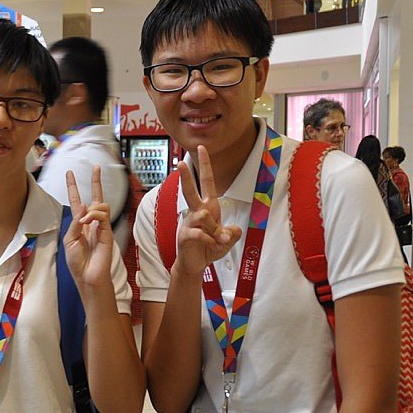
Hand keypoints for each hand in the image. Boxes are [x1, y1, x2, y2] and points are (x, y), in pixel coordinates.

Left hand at [62, 166, 114, 288]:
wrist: (88, 277)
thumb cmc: (77, 262)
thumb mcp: (69, 240)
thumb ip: (75, 222)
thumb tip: (84, 205)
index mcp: (80, 224)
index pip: (78, 201)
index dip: (73, 187)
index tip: (70, 174)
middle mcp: (92, 223)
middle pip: (96, 197)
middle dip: (96, 181)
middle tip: (96, 167)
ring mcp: (101, 227)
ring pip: (101, 205)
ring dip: (91, 209)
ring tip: (83, 220)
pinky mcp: (108, 232)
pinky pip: (103, 215)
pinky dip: (94, 215)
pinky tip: (87, 221)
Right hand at [175, 146, 240, 276]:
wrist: (195, 264)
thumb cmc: (210, 248)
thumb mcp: (228, 241)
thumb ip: (232, 234)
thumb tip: (230, 231)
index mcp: (209, 207)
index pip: (207, 182)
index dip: (205, 165)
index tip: (202, 148)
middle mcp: (197, 212)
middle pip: (191, 190)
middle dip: (186, 176)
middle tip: (180, 162)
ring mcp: (189, 223)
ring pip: (203, 216)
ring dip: (216, 230)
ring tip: (217, 241)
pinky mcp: (185, 235)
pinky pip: (201, 234)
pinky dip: (210, 241)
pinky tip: (211, 246)